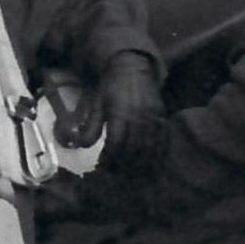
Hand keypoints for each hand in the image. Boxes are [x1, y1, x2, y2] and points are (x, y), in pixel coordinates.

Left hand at [97, 52, 165, 171]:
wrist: (133, 68)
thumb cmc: (111, 89)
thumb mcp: (97, 105)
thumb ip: (91, 126)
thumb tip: (81, 145)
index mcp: (120, 113)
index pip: (116, 143)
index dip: (109, 158)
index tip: (103, 167)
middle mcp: (139, 117)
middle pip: (133, 149)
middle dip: (124, 165)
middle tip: (115, 175)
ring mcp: (153, 118)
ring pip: (149, 148)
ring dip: (140, 164)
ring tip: (131, 174)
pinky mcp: (163, 118)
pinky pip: (163, 141)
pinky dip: (157, 156)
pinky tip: (151, 165)